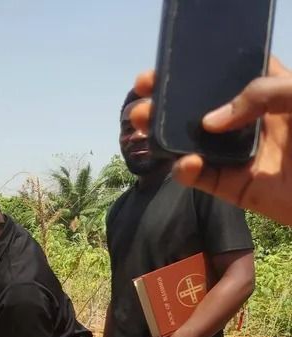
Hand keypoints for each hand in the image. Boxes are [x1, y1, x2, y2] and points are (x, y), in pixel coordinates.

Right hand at [131, 59, 291, 225]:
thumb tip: (210, 120)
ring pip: (194, 144)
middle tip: (142, 98)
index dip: (199, 69)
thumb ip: (262, 94)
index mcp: (273, 95)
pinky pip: (203, 179)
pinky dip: (187, 172)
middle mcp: (253, 124)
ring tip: (143, 126)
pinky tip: (185, 164)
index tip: (168, 68)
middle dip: (169, 103)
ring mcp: (242, 157)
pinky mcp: (236, 189)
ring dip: (165, 136)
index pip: (230, 75)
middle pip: (202, 109)